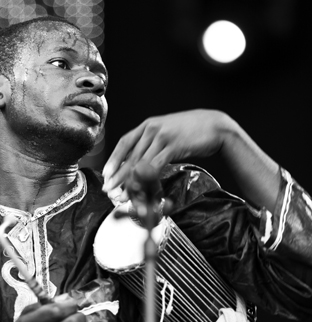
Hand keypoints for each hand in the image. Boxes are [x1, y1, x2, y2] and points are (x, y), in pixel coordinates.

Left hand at [102, 109, 229, 198]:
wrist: (215, 126)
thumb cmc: (192, 132)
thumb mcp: (167, 133)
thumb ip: (153, 144)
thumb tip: (140, 162)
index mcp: (147, 125)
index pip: (124, 143)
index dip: (113, 159)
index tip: (106, 174)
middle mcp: (152, 129)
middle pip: (129, 155)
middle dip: (118, 175)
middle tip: (109, 190)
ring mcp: (162, 136)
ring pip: (140, 162)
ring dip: (130, 182)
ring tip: (123, 195)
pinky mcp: (173, 146)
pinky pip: (156, 165)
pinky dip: (147, 179)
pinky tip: (142, 188)